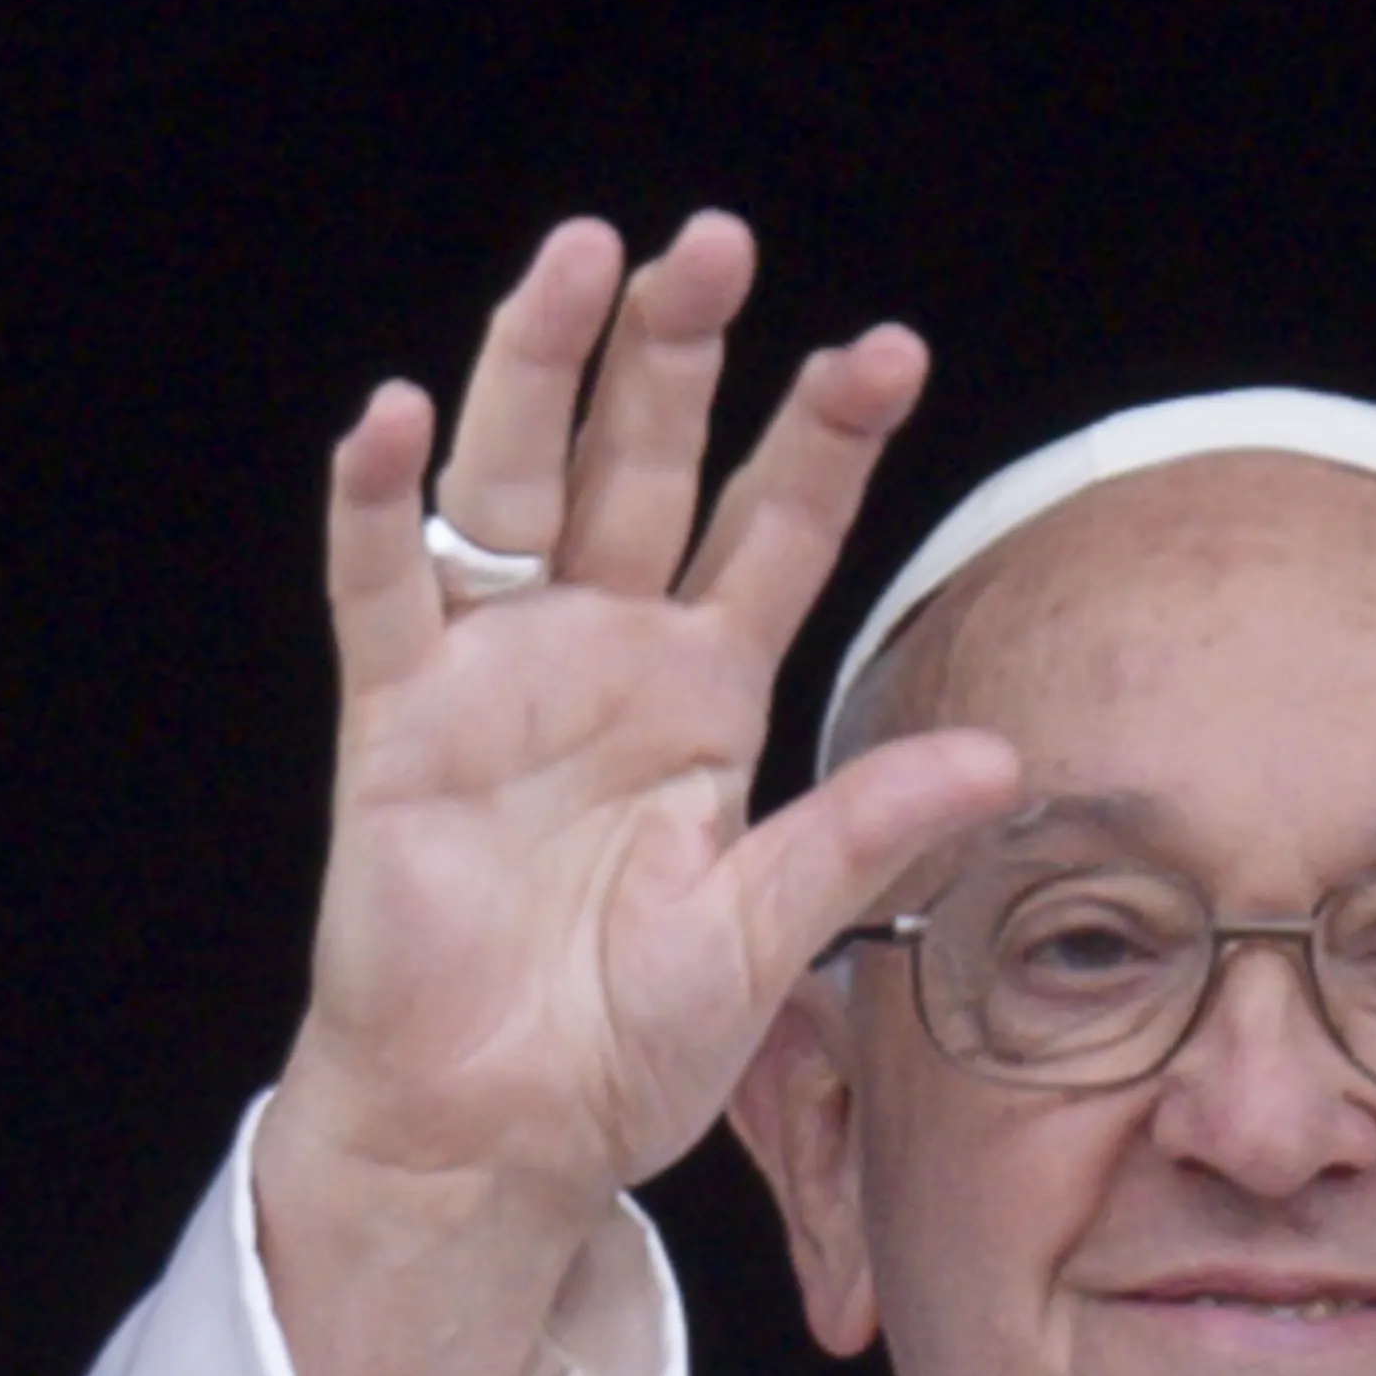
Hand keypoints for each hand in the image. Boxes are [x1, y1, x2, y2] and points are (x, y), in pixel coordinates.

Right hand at [261, 216, 1014, 1375]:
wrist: (496, 1134)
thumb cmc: (622, 1043)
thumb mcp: (766, 941)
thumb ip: (862, 839)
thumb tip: (999, 759)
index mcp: (705, 693)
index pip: (777, 530)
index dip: (825, 439)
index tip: (890, 351)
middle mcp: (604, 652)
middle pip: (645, 464)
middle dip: (679, 351)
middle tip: (715, 241)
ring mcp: (494, 673)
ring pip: (516, 483)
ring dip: (541, 369)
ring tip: (579, 256)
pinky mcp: (395, 720)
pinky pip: (380, 589)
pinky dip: (377, 503)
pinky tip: (389, 417)